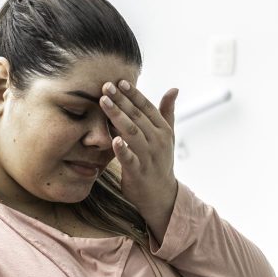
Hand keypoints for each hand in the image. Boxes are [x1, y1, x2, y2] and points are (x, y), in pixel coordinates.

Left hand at [100, 80, 179, 240]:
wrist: (162, 195)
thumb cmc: (160, 162)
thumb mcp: (168, 136)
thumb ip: (167, 112)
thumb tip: (174, 88)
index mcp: (163, 130)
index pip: (147, 108)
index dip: (134, 94)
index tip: (120, 81)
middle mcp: (158, 141)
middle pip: (137, 117)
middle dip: (121, 100)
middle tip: (106, 86)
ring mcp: (149, 157)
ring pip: (132, 133)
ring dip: (117, 116)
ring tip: (104, 103)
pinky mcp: (139, 173)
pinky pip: (130, 159)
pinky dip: (122, 150)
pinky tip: (113, 140)